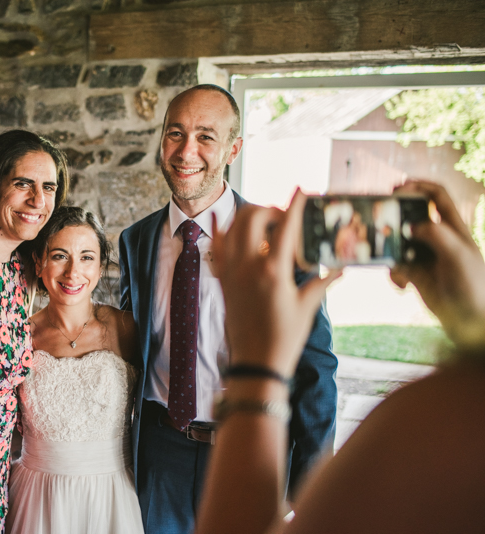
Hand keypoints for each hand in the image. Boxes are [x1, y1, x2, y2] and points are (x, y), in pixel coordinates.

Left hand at [210, 190, 340, 376]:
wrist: (255, 362)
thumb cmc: (285, 337)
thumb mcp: (307, 307)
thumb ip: (322, 282)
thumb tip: (340, 267)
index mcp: (274, 271)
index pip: (286, 227)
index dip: (295, 203)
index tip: (302, 188)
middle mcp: (248, 266)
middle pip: (253, 216)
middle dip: (269, 208)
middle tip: (283, 217)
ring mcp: (231, 271)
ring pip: (232, 226)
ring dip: (247, 216)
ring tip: (263, 222)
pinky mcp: (222, 280)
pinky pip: (216, 247)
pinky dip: (219, 230)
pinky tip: (223, 218)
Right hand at [390, 180, 484, 349]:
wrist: (471, 323)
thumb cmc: (472, 287)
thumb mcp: (457, 255)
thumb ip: (435, 234)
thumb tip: (410, 225)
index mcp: (453, 229)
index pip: (437, 196)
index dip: (418, 186)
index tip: (396, 189)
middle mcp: (439, 239)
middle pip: (411, 217)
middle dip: (395, 221)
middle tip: (378, 224)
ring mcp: (426, 257)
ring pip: (399, 243)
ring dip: (390, 252)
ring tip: (393, 265)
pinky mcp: (416, 275)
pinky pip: (396, 266)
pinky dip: (393, 274)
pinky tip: (401, 286)